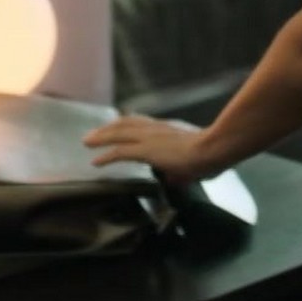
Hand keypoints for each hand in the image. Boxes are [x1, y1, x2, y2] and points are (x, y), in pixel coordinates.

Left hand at [83, 115, 220, 185]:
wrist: (213, 149)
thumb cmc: (210, 154)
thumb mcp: (193, 159)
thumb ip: (181, 168)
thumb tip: (175, 177)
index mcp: (168, 129)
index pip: (141, 123)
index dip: (126, 124)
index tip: (115, 126)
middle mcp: (156, 129)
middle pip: (125, 123)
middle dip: (108, 128)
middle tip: (93, 134)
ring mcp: (150, 138)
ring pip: (118, 133)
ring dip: (101, 137)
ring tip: (87, 142)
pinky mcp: (146, 150)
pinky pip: (120, 152)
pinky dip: (106, 155)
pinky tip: (96, 161)